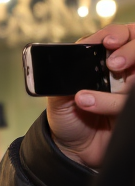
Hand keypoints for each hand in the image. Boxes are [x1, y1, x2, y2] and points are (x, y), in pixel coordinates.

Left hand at [47, 23, 132, 167]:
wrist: (75, 151)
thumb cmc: (68, 119)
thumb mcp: (57, 98)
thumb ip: (61, 79)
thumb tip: (64, 63)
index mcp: (104, 61)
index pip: (119, 35)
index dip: (116, 34)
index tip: (106, 42)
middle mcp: (124, 73)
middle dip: (131, 50)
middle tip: (114, 64)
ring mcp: (131, 92)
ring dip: (119, 90)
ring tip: (85, 100)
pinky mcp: (133, 110)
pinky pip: (133, 103)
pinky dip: (117, 106)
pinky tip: (108, 117)